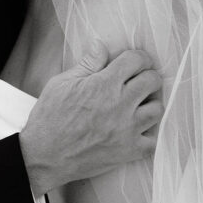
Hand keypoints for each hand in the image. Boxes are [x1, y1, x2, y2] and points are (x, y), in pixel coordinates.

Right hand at [20, 43, 161, 196]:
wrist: (44, 156)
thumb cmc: (49, 119)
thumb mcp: (61, 84)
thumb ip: (87, 64)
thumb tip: (101, 46)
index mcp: (104, 84)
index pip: (136, 60)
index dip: (139, 57)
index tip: (136, 62)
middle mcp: (120, 105)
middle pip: (153, 81)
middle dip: (147, 76)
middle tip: (139, 81)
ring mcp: (127, 129)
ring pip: (157, 109)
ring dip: (149, 104)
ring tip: (138, 105)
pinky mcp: (129, 151)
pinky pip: (153, 140)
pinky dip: (148, 134)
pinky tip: (137, 130)